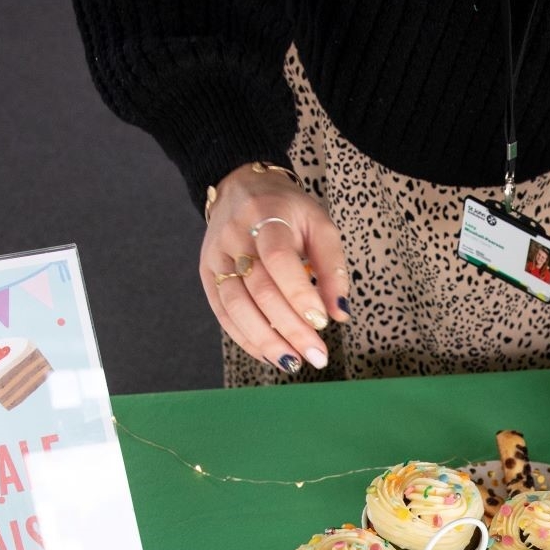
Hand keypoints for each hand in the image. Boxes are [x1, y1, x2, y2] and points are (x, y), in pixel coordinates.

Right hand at [200, 163, 351, 372]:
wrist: (241, 187)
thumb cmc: (287, 211)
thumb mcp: (319, 225)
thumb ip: (332, 267)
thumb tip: (340, 312)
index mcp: (266, 216)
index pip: (278, 260)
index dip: (299, 294)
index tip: (322, 322)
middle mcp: (235, 237)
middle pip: (259, 290)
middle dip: (290, 328)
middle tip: (317, 355)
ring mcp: (216, 256)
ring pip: (236, 306)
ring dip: (266, 341)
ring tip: (294, 362)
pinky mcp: (208, 274)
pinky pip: (223, 313)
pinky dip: (246, 339)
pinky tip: (270, 354)